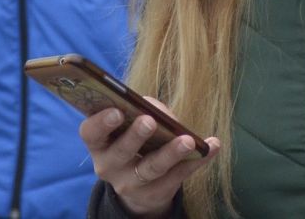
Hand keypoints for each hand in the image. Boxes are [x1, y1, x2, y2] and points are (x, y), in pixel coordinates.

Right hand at [79, 105, 219, 217]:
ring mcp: (132, 184)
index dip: (102, 122)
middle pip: (121, 153)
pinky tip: (213, 146)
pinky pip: (179, 176)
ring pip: (152, 168)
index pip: (91, 133)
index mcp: (99, 144)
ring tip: (188, 140)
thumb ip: (141, 112)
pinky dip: (198, 159)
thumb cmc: (132, 142)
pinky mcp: (157, 193)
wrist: (138, 186)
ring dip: (171, 153)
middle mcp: (110, 166)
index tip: (117, 111)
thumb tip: (160, 112)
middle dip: (135, 137)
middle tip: (149, 121)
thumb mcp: (127, 127)